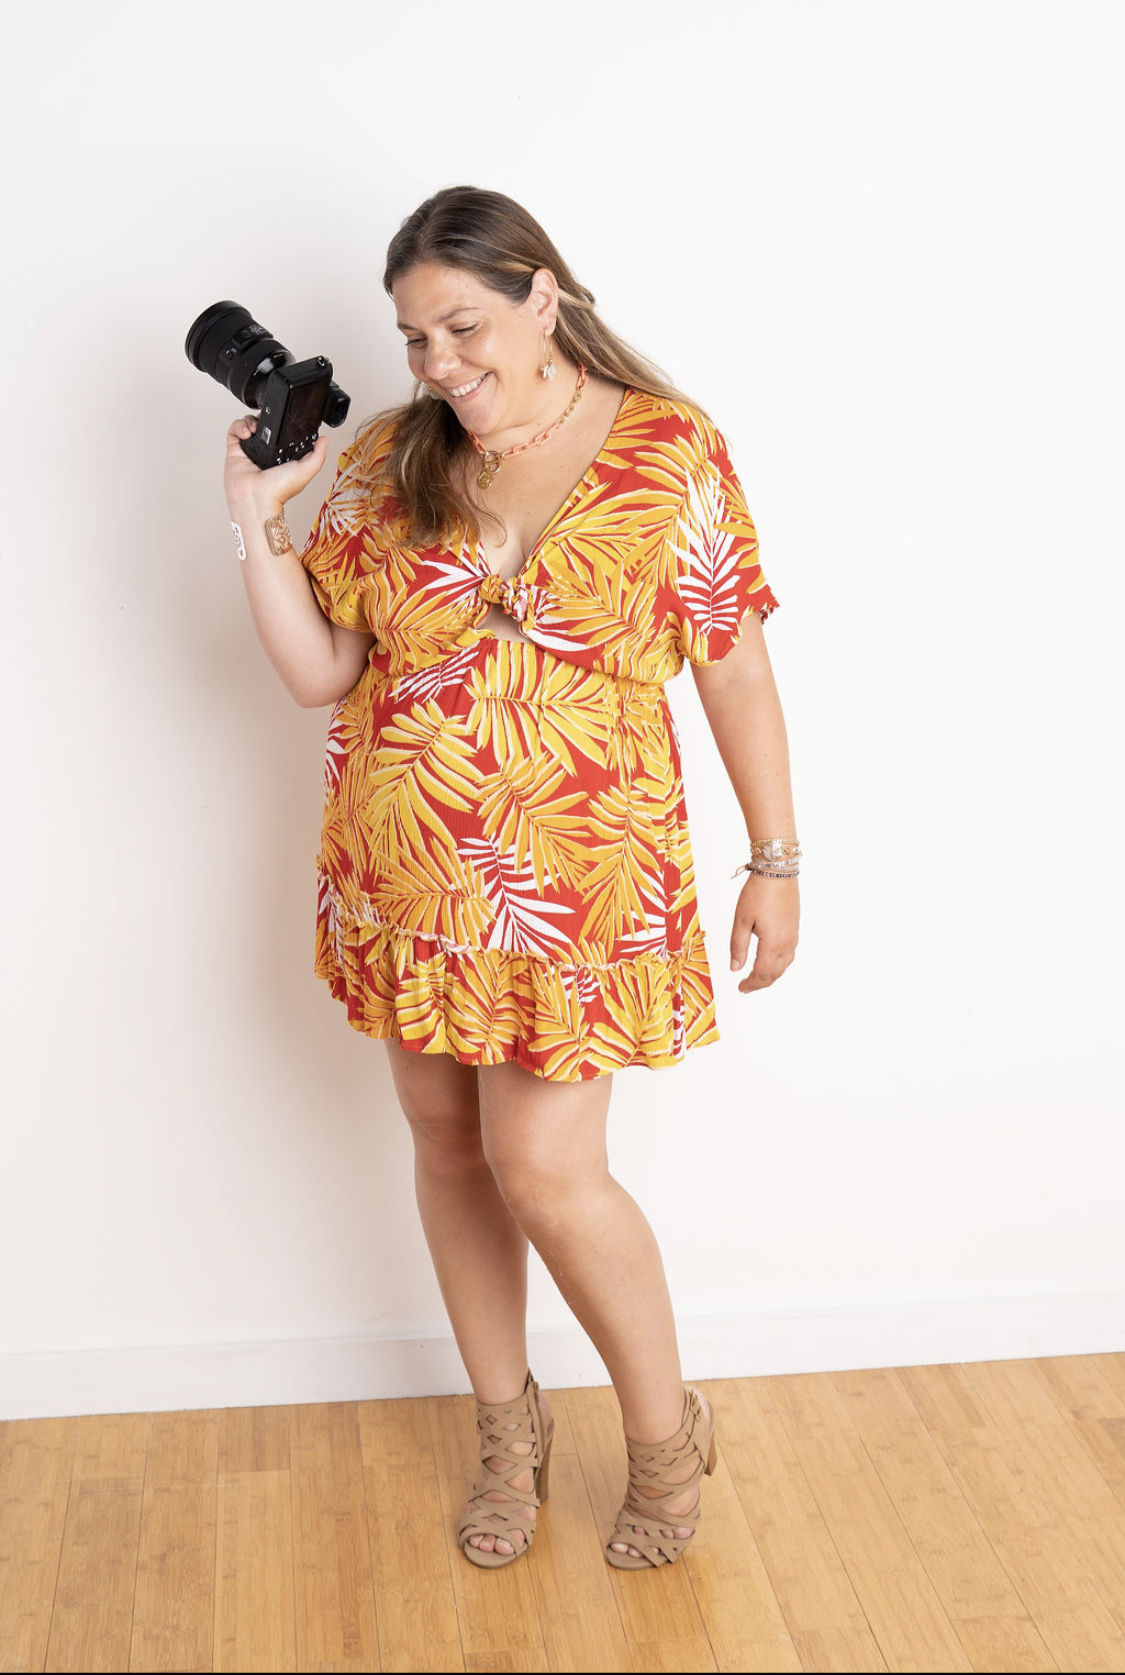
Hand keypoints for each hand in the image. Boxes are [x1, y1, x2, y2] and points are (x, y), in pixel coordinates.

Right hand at [223, 414, 329, 517]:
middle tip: (268, 422)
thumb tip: (325, 440)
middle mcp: (266, 452)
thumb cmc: (279, 490)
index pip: (283, 433)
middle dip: (266, 418)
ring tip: (255, 428)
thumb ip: (318, 455)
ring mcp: (250, 450)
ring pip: (249, 424)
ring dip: (251, 420)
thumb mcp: (306, 470)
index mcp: (282, 455)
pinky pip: (235, 430)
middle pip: (265, 425)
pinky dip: (239, 426)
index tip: (286, 420)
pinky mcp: (235, 450)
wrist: (256, 497)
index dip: (284, 424)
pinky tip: (247, 432)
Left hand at [730, 874, 798, 992]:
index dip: (751, 984)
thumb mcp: (741, 920)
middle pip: (775, 973)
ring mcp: (793, 935)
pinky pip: (789, 954)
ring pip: (784, 965)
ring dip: (771, 974)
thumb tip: (735, 968)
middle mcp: (787, 943)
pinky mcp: (794, 927)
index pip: (762, 973)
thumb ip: (738, 946)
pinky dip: (779, 963)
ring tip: (758, 977)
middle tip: (746, 986)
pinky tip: (772, 960)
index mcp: (773, 944)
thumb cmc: (758, 892)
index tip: (740, 988)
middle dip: (760, 983)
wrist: (778, 871)